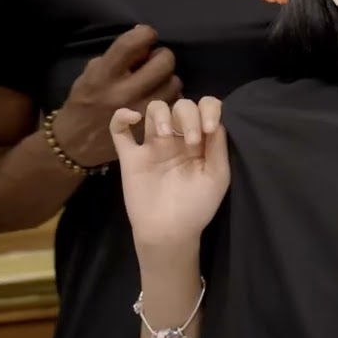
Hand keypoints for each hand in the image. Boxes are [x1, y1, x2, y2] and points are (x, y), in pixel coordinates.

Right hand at [53, 25, 181, 166]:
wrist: (78, 142)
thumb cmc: (85, 101)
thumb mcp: (92, 73)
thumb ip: (117, 58)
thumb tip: (145, 42)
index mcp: (103, 75)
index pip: (132, 44)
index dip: (145, 34)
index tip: (147, 35)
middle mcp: (123, 92)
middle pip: (164, 62)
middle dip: (162, 57)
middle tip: (154, 61)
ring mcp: (140, 111)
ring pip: (175, 83)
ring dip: (168, 78)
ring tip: (156, 82)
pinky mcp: (151, 126)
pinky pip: (174, 103)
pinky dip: (171, 97)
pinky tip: (160, 98)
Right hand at [110, 98, 227, 249]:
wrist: (169, 232)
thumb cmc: (197, 206)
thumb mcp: (217, 176)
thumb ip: (218, 146)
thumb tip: (215, 119)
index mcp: (201, 141)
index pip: (206, 108)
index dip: (209, 109)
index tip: (209, 129)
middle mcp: (178, 139)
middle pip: (181, 105)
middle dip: (188, 116)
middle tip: (191, 142)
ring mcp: (152, 146)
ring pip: (154, 109)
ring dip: (161, 114)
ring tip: (165, 136)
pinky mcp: (130, 157)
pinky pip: (119, 130)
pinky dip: (121, 117)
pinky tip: (133, 118)